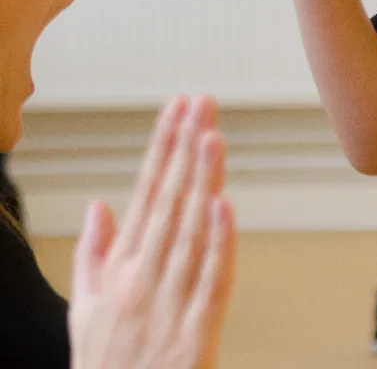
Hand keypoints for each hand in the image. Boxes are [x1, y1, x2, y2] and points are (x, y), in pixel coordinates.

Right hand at [69, 96, 235, 368]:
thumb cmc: (105, 365)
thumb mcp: (83, 309)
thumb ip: (93, 253)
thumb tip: (98, 203)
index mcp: (120, 268)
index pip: (145, 192)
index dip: (162, 146)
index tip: (177, 107)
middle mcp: (141, 279)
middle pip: (169, 201)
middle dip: (184, 147)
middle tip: (200, 102)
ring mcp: (168, 305)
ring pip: (190, 231)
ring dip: (201, 181)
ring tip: (211, 135)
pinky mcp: (194, 334)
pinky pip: (211, 282)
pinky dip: (219, 244)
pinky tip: (225, 206)